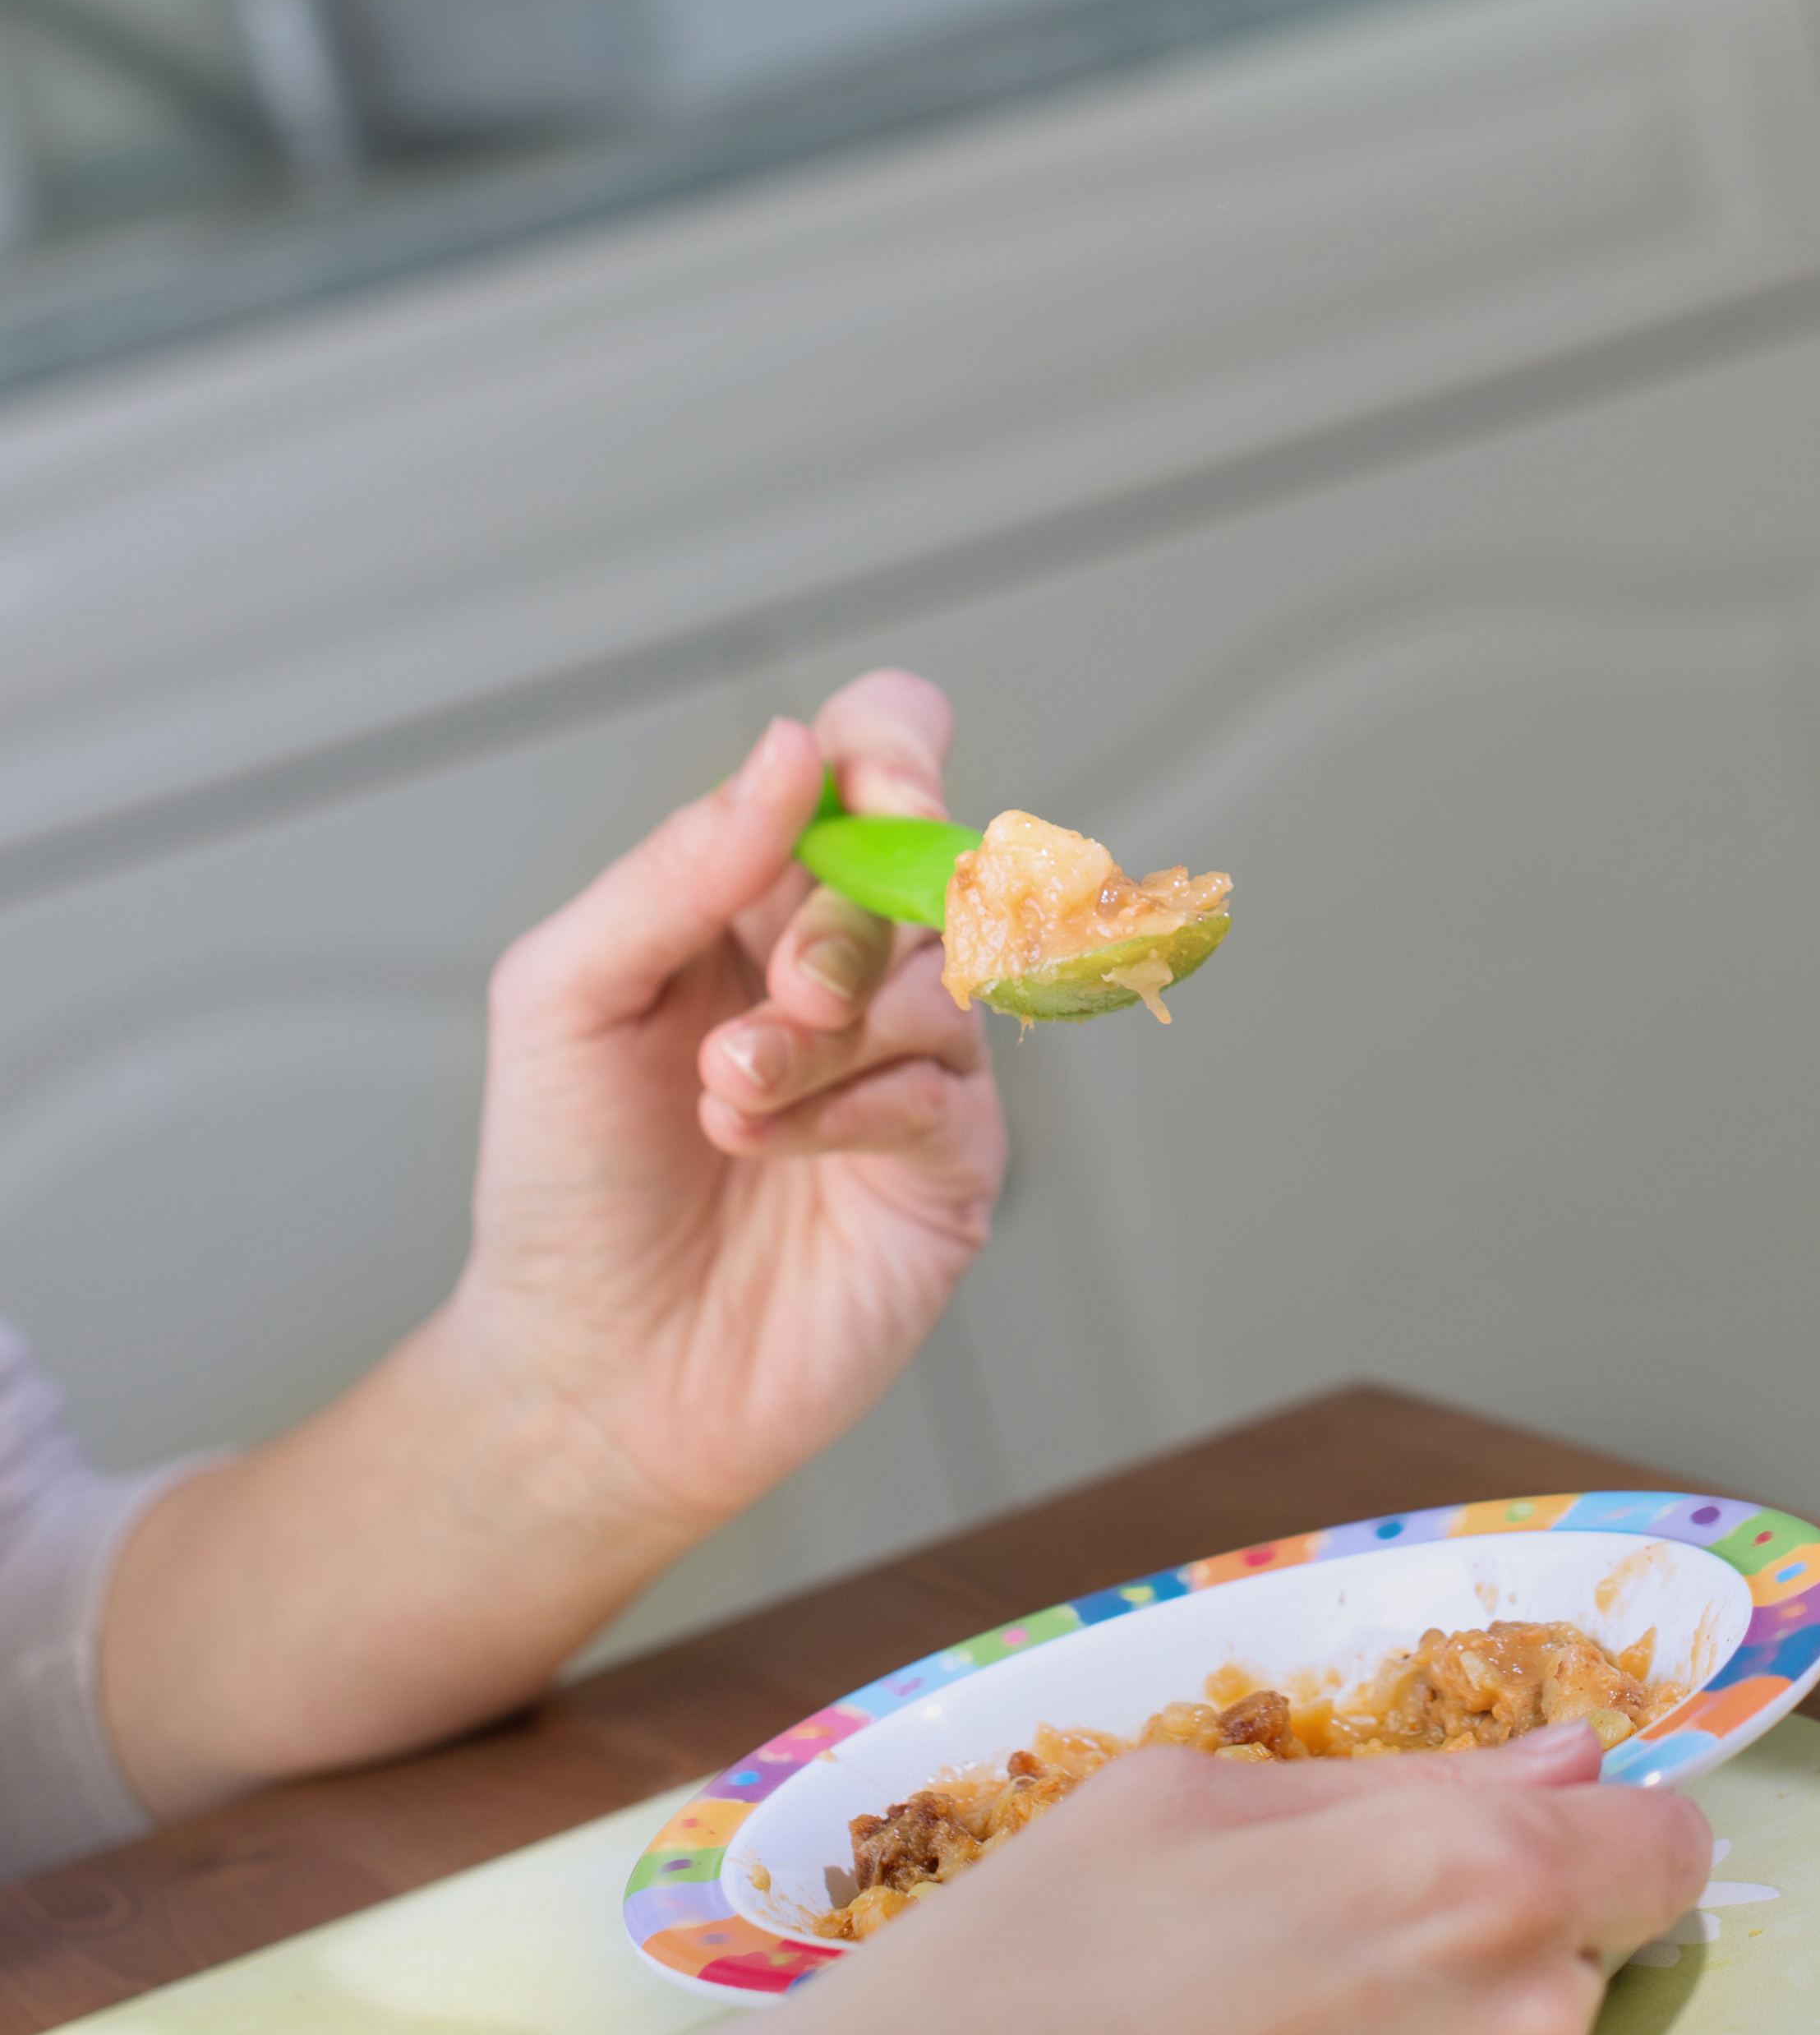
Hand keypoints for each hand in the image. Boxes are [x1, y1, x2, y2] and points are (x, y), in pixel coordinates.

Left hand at [462, 671, 1004, 1537]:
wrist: (588, 1369)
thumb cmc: (564, 1182)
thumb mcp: (566, 993)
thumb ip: (679, 866)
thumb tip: (791, 750)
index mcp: (767, 897)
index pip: (877, 759)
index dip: (896, 751)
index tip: (871, 794)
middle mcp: (860, 965)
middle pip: (933, 863)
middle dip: (849, 922)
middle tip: (778, 994)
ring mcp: (918, 1063)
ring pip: (946, 978)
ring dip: (828, 1029)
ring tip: (728, 1094)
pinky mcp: (955, 1162)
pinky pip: (948, 1088)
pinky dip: (850, 1107)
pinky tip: (766, 1144)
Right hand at [793, 1724, 1714, 2034]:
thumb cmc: (1015, 1974)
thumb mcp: (1180, 1805)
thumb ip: (1401, 1780)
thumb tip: (1565, 1758)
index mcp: (1470, 1871)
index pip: (1663, 1848)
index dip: (1602, 1837)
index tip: (1536, 1847)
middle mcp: (1515, 2011)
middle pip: (1592, 1959)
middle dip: (1504, 1940)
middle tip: (1340, 1954)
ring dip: (1443, 2021)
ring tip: (1285, 2017)